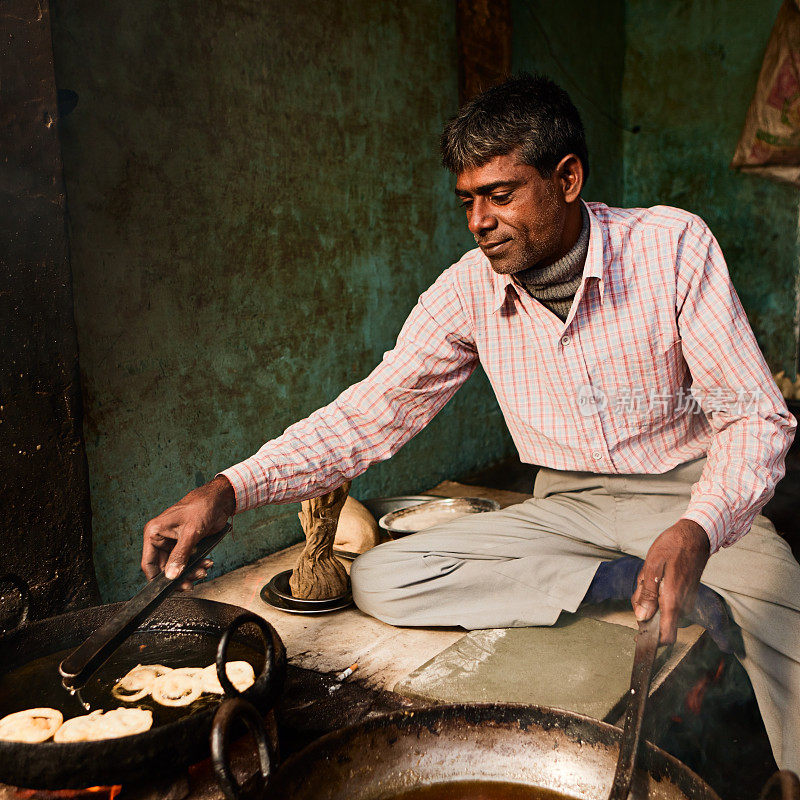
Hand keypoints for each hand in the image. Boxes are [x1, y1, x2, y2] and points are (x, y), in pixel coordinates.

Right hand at [141, 475, 235, 589]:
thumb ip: (180, 555)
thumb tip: (171, 576)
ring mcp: (174, 542)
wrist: (219, 499)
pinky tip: (207, 563)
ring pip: (177, 567)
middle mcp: (161, 539)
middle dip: (179, 576)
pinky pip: (188, 561)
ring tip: (204, 570)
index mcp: (154, 533)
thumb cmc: (201, 507)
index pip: (148, 563)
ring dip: (190, 572)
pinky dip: (197, 565)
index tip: (169, 589)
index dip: (157, 579)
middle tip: (192, 582)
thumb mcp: (190, 533)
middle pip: (165, 568)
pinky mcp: (186, 544)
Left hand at [631, 519, 709, 644]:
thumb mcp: (652, 566)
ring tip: (651, 575)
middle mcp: (683, 605)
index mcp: (672, 600)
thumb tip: (642, 617)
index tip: (639, 636)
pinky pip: (669, 602)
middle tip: (642, 584)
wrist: (695, 536)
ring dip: (651, 598)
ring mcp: (687, 601)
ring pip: (663, 611)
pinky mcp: (688, 595)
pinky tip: (658, 576)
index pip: (667, 636)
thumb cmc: (672, 548)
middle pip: (659, 622)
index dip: (653, 641)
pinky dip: (659, 593)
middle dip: (645, 608)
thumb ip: (646, 594)